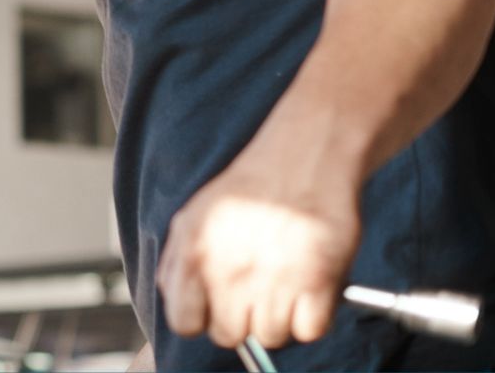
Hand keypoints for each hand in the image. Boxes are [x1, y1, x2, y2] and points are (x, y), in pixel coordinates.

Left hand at [157, 145, 360, 350]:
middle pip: (228, 334)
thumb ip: (178, 265)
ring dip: (279, 318)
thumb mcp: (193, 218)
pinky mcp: (317, 282)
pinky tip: (308, 288)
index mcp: (193, 256)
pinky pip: (309, 330)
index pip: (184, 323)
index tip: (216, 307)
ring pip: (270, 336)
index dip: (202, 318)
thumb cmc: (250, 189)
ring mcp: (273, 281)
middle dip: (241, 319)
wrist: (303, 158)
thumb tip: (180, 306)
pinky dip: (312, 316)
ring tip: (283, 284)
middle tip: (255, 293)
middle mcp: (229, 273)